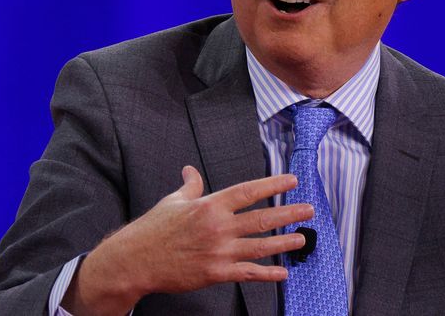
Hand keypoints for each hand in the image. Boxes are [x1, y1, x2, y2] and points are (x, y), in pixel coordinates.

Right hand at [62, 166, 311, 315]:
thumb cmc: (153, 229)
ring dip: (284, 242)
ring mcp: (219, 251)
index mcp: (210, 205)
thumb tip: (190, 170)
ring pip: (260, 245)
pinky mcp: (216, 273)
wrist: (136, 260)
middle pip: (262, 218)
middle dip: (288, 213)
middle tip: (309, 210)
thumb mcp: (173, 202)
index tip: (292, 180)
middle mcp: (219, 226)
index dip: (273, 184)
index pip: (249, 191)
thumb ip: (190, 186)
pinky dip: (267, 273)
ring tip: (302, 237)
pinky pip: (248, 273)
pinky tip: (283, 272)